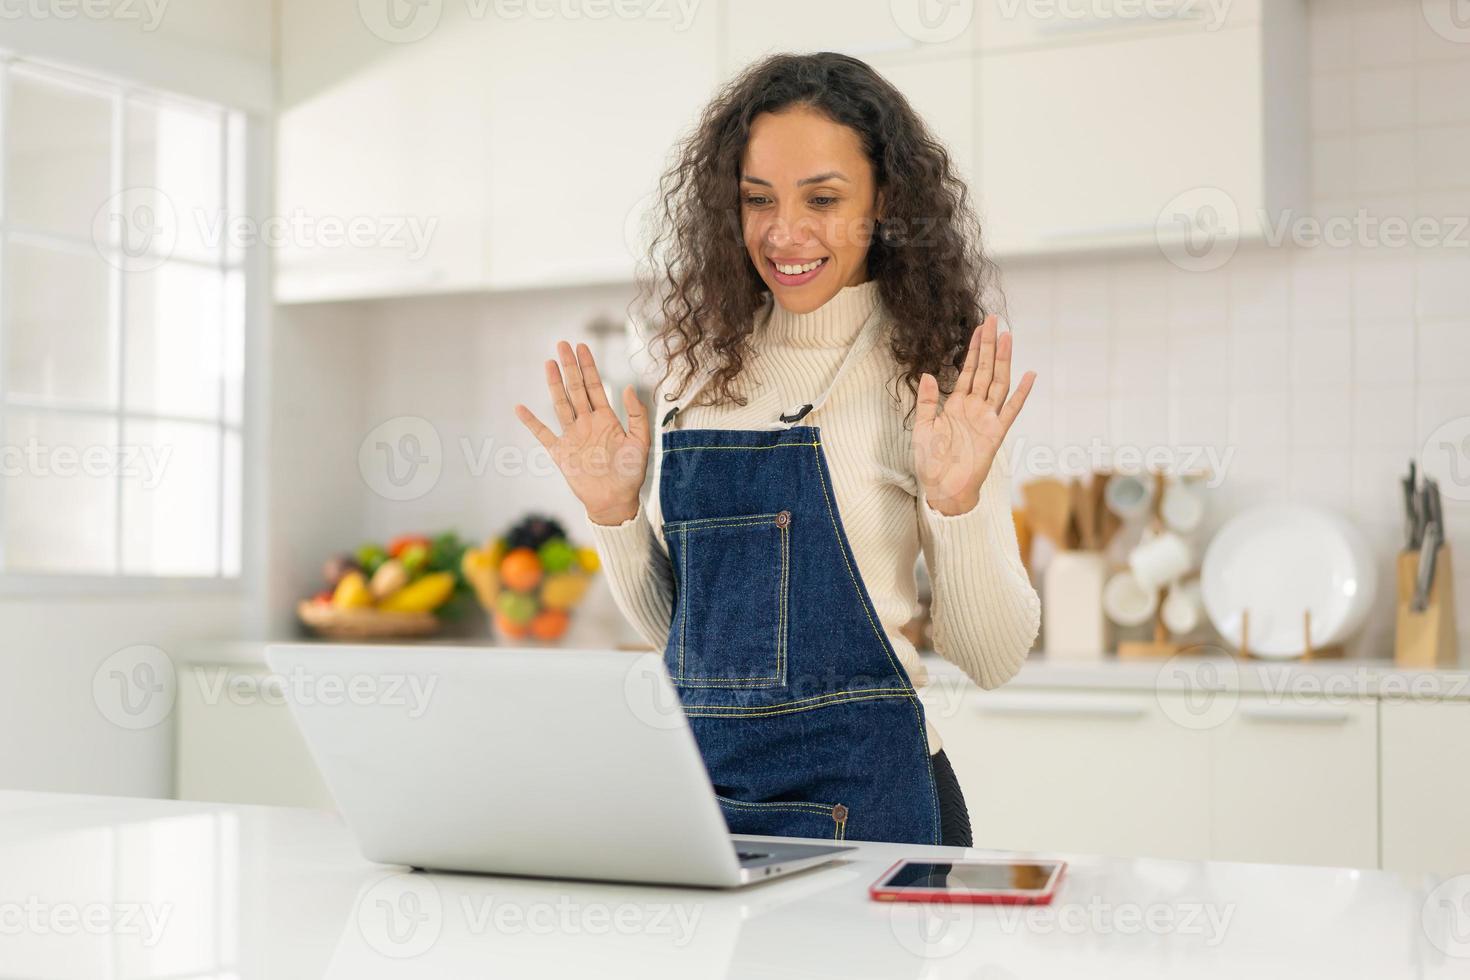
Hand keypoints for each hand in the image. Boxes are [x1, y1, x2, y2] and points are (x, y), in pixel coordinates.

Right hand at [514, 341, 649, 525]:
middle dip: (570, 366)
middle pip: (575, 389)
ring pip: (560, 404)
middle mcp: (587, 423)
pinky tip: (520, 408)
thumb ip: (636, 415)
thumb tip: (628, 387)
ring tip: (549, 363)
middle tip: (562, 344)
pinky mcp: (560, 452)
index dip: (588, 366)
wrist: (615, 501)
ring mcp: (572, 436)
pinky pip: (542, 434)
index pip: (595, 386)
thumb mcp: (640, 442)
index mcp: (606, 419)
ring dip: (554, 384)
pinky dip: (531, 422)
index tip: (581, 347)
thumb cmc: (631, 474)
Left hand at [914, 315, 1035, 515]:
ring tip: (1008, 337)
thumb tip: (928, 373)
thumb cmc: (931, 462)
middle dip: (989, 345)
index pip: (968, 370)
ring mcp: (987, 419)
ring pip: (998, 383)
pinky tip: (1029, 375)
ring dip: (1003, 360)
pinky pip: (1011, 410)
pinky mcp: (996, 434)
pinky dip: (1021, 393)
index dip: (973, 348)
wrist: (943, 490)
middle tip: (994, 320)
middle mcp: (974, 408)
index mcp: (956, 405)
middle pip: (985, 369)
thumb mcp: (921, 428)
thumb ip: (926, 401)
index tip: (979, 328)